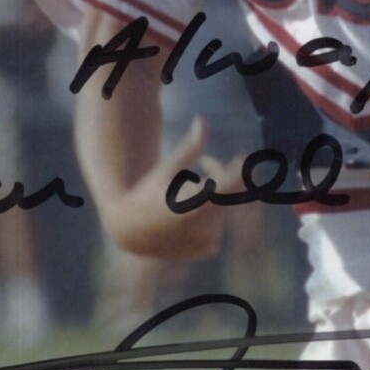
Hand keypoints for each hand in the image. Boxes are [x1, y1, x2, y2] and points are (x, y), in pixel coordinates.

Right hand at [110, 115, 241, 260]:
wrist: (129, 231)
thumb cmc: (147, 192)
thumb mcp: (167, 169)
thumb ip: (189, 147)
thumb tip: (202, 120)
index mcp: (196, 203)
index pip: (235, 184)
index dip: (240, 169)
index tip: (239, 157)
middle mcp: (205, 225)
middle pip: (233, 195)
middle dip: (224, 175)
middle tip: (207, 162)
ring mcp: (208, 240)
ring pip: (226, 210)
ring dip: (216, 195)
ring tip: (191, 186)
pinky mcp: (207, 249)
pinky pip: (220, 225)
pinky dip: (211, 216)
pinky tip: (192, 211)